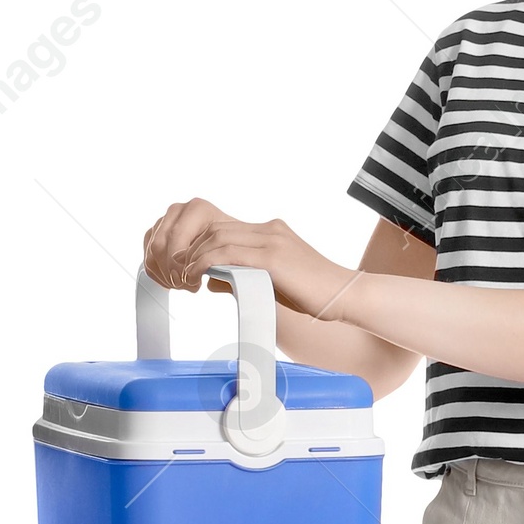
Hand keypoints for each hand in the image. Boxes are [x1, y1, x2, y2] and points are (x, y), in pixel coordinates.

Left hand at [141, 199, 335, 312]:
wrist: (347, 297)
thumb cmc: (315, 297)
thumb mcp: (273, 284)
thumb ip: (243, 275)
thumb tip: (211, 278)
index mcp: (270, 232)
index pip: (222, 227)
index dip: (198, 243)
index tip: (185, 266)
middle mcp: (269, 229)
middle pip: (213, 227)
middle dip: (189, 248)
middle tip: (176, 274)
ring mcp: (272, 240)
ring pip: (217, 236)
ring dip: (193, 257)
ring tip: (183, 279)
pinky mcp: (273, 256)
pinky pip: (228, 252)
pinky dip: (206, 263)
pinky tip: (198, 278)